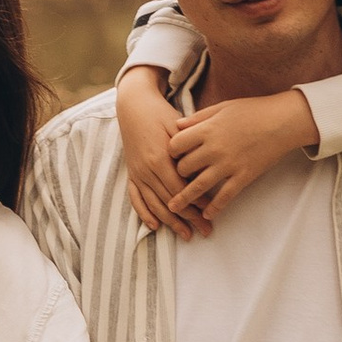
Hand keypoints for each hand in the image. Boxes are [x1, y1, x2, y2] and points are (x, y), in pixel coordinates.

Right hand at [114, 67, 199, 234]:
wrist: (134, 106)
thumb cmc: (160, 115)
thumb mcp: (178, 127)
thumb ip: (189, 149)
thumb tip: (203, 171)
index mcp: (160, 158)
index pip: (180, 188)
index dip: (195, 203)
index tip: (210, 213)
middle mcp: (146, 169)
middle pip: (169, 201)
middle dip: (189, 218)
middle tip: (205, 231)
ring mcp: (137, 173)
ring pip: (154, 204)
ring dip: (170, 222)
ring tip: (186, 235)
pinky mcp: (131, 173)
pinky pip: (136, 198)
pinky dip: (144, 213)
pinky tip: (155, 226)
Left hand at [164, 88, 314, 228]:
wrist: (282, 121)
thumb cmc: (253, 110)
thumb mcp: (222, 108)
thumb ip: (198, 118)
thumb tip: (177, 126)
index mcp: (207, 130)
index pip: (176, 145)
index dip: (172, 151)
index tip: (174, 155)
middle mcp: (214, 149)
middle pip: (184, 167)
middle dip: (179, 172)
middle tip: (181, 176)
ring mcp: (229, 165)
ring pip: (199, 186)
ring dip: (184, 199)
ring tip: (174, 208)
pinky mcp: (243, 176)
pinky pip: (225, 196)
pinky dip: (214, 207)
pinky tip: (207, 214)